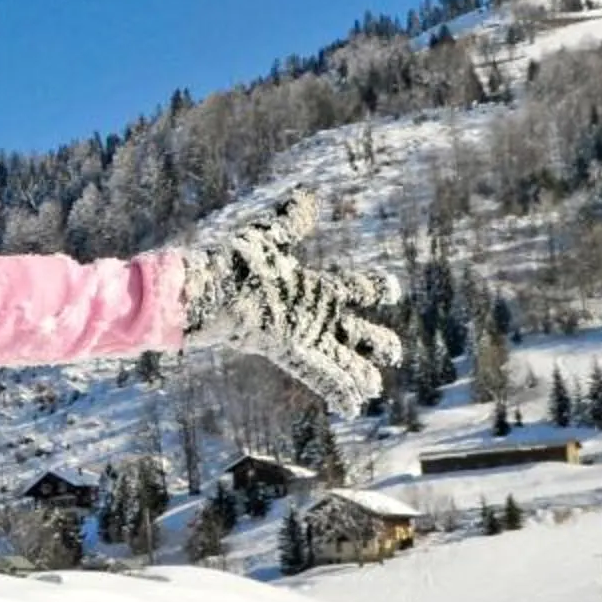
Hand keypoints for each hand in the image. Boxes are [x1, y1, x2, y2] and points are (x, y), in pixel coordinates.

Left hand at [181, 194, 402, 407]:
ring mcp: (300, 335)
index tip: (391, 290)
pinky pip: (318, 374)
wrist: (207, 289)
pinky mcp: (286, 350)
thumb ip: (291, 222)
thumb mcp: (268, 238)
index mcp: (312, 288)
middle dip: (376, 342)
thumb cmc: (233, 263)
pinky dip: (337, 389)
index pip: (355, 290)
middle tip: (394, 352)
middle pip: (353, 332)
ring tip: (374, 386)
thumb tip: (307, 195)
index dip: (376, 289)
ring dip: (359, 372)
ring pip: (340, 358)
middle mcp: (310, 315)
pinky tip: (353, 406)